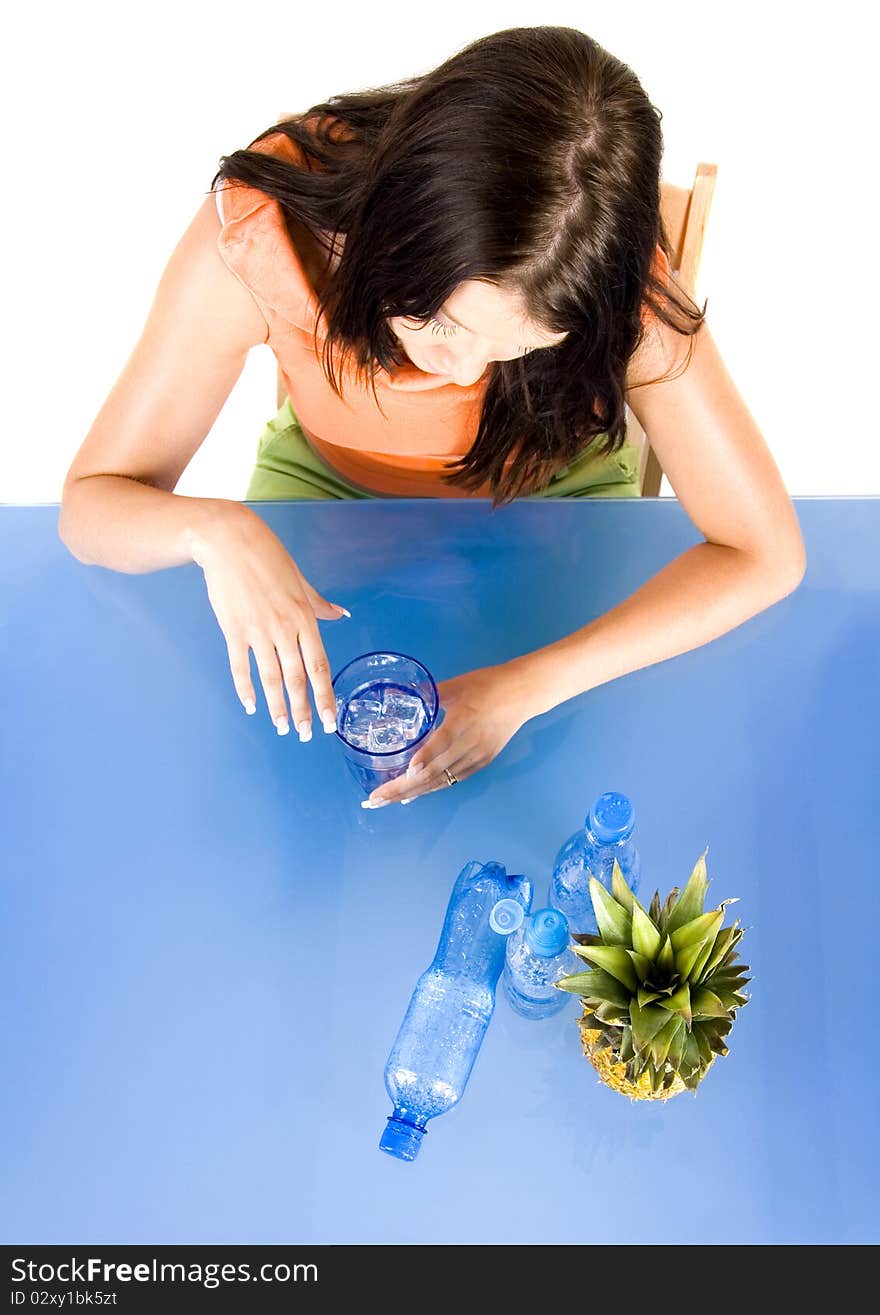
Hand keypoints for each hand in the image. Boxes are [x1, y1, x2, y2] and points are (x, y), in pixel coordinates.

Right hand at [190, 503, 347, 738]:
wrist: (229, 541)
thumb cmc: (268, 557)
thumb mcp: (300, 580)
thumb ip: (319, 603)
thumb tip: (342, 613)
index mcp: (304, 618)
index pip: (319, 666)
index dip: (325, 697)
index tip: (330, 719)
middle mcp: (284, 628)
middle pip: (297, 679)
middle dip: (303, 711)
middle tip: (307, 735)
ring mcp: (257, 631)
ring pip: (271, 678)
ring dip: (277, 707)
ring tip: (282, 728)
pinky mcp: (233, 630)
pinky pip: (240, 666)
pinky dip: (246, 689)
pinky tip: (252, 706)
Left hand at [363, 665, 530, 806]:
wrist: (522, 694)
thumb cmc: (488, 684)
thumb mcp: (456, 685)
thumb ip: (428, 693)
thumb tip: (401, 696)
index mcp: (463, 720)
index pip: (442, 742)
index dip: (424, 758)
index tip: (406, 771)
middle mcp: (470, 743)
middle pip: (435, 771)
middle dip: (403, 787)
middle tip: (377, 798)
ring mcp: (477, 756)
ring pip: (442, 780)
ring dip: (414, 792)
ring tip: (389, 800)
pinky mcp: (483, 761)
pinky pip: (454, 779)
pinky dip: (433, 787)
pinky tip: (415, 793)